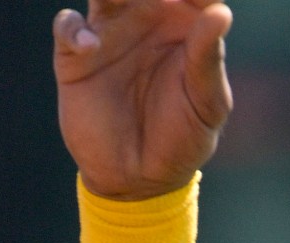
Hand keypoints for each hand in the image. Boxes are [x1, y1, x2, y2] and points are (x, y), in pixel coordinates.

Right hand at [53, 0, 234, 199]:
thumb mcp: (206, 104)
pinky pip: (68, 25)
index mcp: (185, 25)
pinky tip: (90, 46)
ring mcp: (110, 33)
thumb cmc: (183, 138)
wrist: (139, 178)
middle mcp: (147, 20)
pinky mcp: (76, 55)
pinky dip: (74, 29)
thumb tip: (221, 13)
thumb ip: (209, 58)